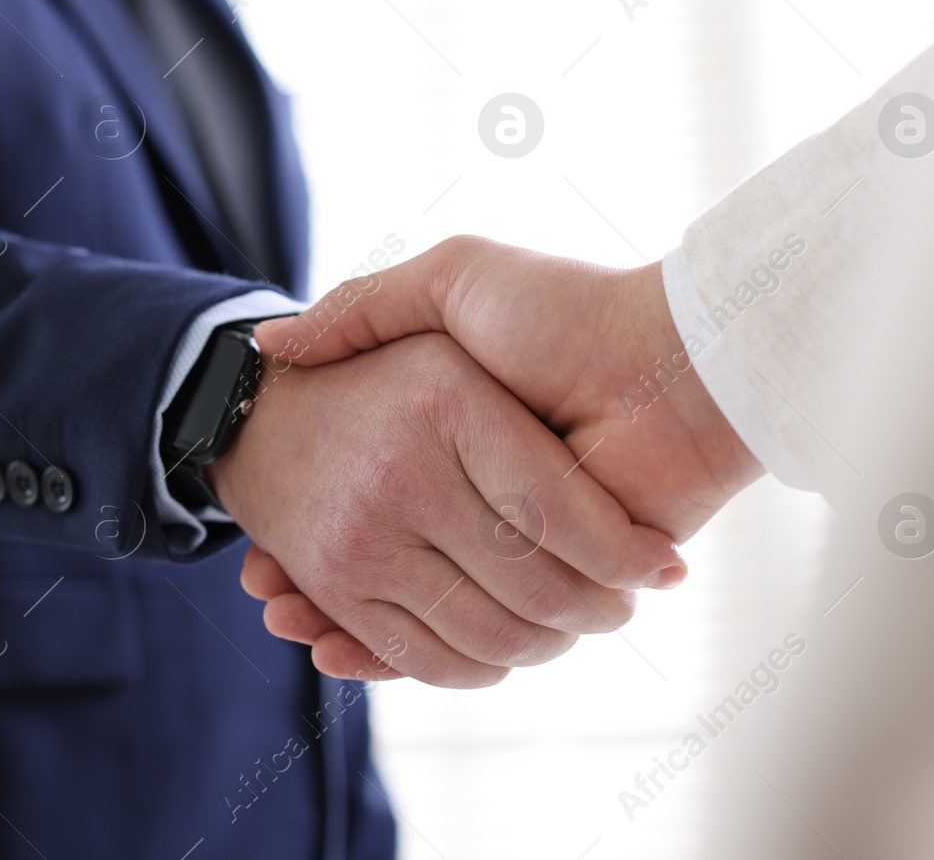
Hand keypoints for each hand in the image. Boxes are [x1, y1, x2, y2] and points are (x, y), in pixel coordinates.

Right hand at [241, 237, 764, 672]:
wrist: (675, 362)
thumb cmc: (564, 311)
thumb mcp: (453, 281)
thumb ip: (367, 306)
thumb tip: (271, 344)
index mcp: (456, 434)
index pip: (365, 488)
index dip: (306, 513)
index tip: (258, 527)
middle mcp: (477, 493)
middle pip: (379, 554)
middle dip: (316, 578)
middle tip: (264, 589)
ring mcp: (510, 541)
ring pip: (411, 603)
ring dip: (343, 619)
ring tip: (284, 611)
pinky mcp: (551, 583)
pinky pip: (462, 635)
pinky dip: (397, 653)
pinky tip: (333, 641)